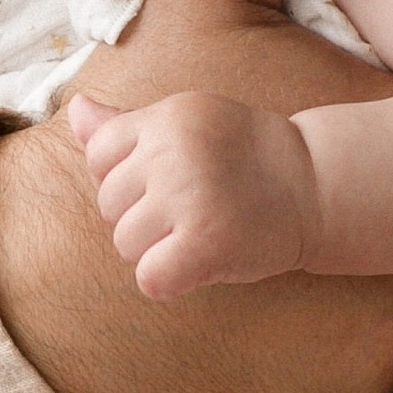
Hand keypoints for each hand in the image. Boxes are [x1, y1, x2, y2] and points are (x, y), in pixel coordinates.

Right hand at [0, 0, 392, 392]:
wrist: (42, 270)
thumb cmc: (129, 122)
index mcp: (388, 150)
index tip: (356, 90)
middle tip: (316, 144)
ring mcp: (382, 336)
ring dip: (383, 244)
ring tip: (303, 205)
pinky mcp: (350, 391)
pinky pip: (381, 339)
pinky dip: (347, 310)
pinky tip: (287, 275)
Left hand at [67, 87, 321, 297]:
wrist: (317, 186)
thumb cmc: (246, 158)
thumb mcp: (190, 125)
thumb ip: (127, 125)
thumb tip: (75, 111)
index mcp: (167, 116)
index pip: (99, 156)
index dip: (129, 178)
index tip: (171, 180)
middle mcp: (174, 150)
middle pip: (109, 205)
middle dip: (144, 216)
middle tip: (196, 207)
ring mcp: (189, 196)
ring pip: (126, 244)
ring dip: (158, 249)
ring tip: (202, 230)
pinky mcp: (205, 242)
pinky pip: (150, 278)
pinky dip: (170, 281)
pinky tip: (200, 263)